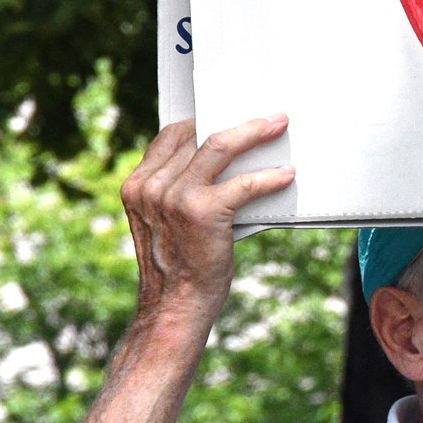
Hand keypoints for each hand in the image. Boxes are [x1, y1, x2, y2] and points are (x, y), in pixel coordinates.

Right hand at [120, 115, 294, 326]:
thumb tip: (222, 161)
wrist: (175, 307)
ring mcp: (174, 197)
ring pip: (220, 146)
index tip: (227, 115)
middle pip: (197, 136)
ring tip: (278, 127)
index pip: (170, 136)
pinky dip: (269, 177)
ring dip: (254, 133)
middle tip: (268, 119)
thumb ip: (178, 190)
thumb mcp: (164, 221)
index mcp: (137, 186)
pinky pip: (243, 183)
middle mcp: (151, 186)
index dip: (201, 123)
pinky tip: (285, 175)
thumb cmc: (178, 266)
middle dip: (235, 123)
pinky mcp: (203, 211)